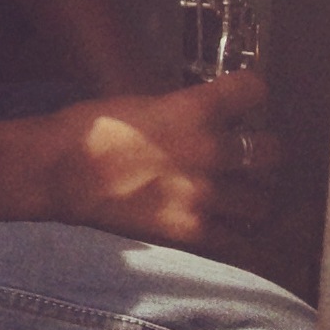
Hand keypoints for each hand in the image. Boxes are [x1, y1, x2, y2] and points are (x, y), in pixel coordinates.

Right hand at [42, 70, 277, 248]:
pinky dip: (231, 230)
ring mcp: (205, 195)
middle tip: (247, 153)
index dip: (250, 93)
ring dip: (249, 194)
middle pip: (272, 152)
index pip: (254, 91)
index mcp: (193, 109)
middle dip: (262, 150)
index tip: (244, 99)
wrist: (58, 170)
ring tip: (235, 193)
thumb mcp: (142, 103)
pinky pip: (237, 238)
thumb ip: (182, 111)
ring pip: (260, 201)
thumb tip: (207, 118)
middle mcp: (210, 151)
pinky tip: (218, 222)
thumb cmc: (90, 127)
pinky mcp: (193, 231)